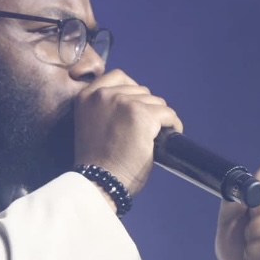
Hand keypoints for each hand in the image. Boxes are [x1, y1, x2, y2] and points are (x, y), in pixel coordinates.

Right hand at [73, 69, 182, 196]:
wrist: (99, 182)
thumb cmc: (96, 163)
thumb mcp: (91, 126)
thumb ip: (105, 109)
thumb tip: (135, 103)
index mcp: (86, 96)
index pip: (118, 76)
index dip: (132, 90)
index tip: (137, 105)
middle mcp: (103, 95)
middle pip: (140, 89)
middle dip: (146, 107)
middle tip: (146, 128)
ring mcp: (123, 103)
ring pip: (155, 102)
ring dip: (159, 118)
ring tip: (156, 135)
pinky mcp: (142, 116)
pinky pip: (167, 114)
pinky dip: (173, 124)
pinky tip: (170, 134)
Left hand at [215, 160, 259, 259]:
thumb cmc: (238, 244)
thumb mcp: (226, 219)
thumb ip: (230, 202)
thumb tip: (241, 195)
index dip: (258, 182)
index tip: (248, 201)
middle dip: (256, 210)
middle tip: (250, 224)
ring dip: (253, 234)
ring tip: (253, 242)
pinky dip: (255, 253)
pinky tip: (256, 257)